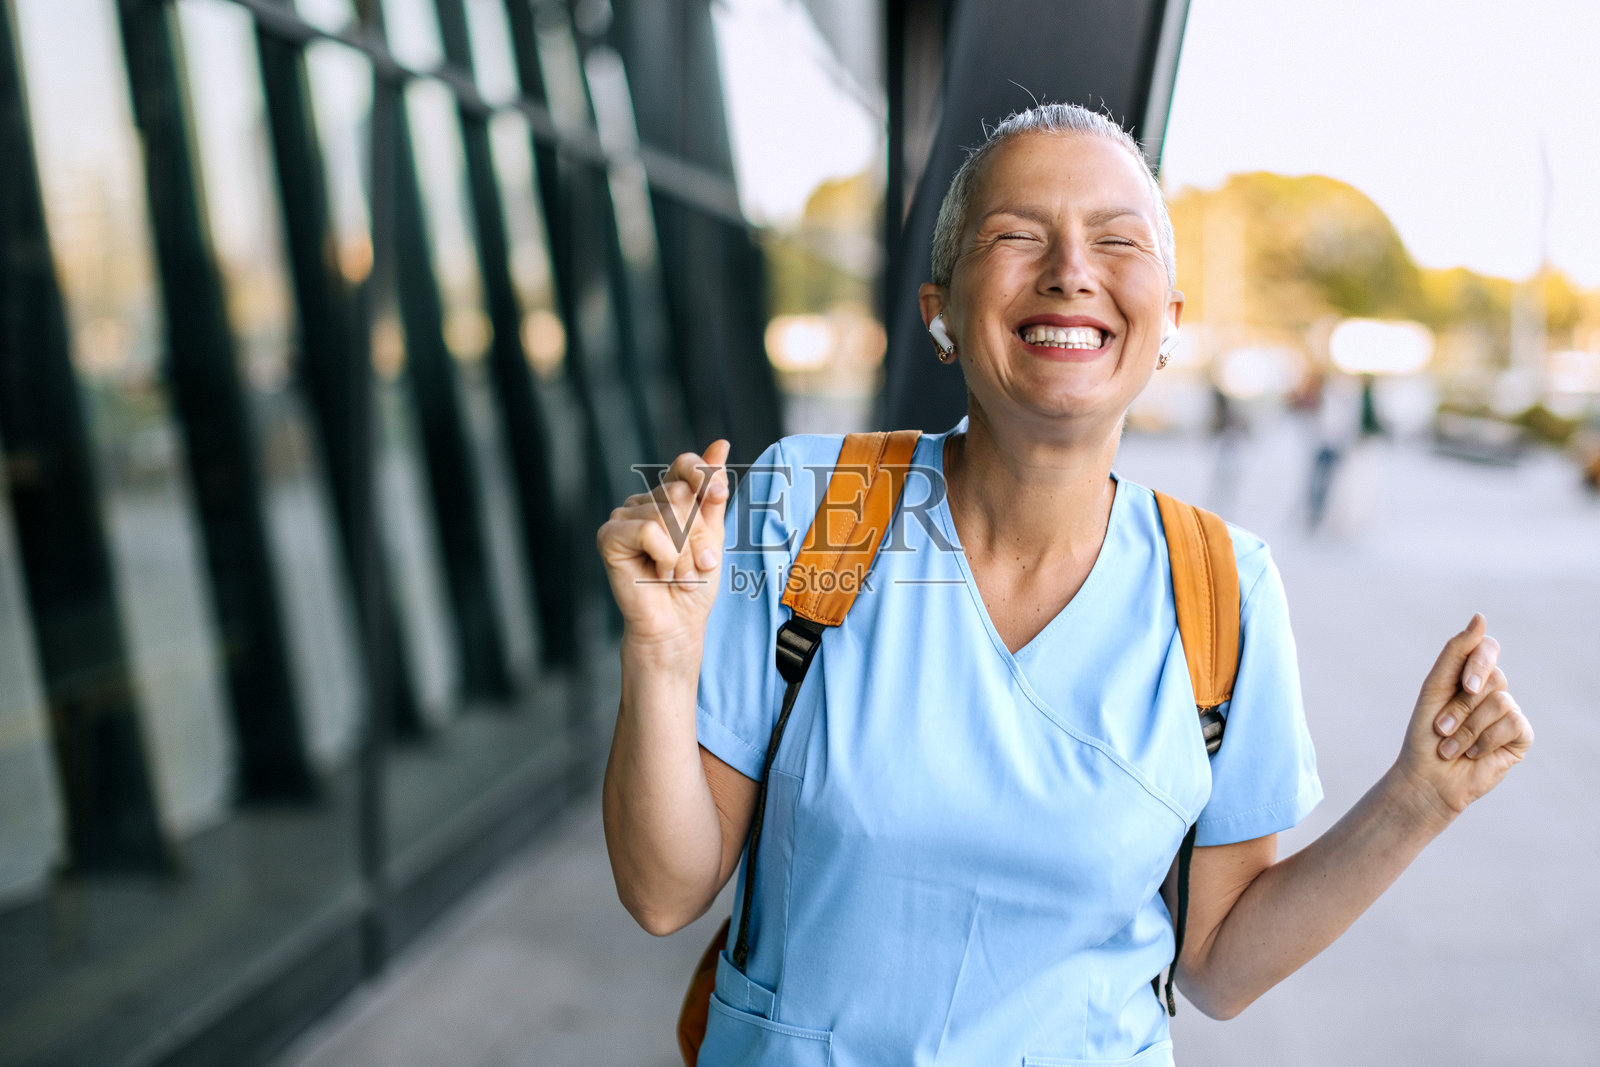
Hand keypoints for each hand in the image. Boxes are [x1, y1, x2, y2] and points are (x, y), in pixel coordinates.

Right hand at [597, 441, 730, 647]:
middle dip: (698, 536)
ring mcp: (623, 516)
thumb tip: (719, 445)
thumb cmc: (694, 582)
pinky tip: (657, 573)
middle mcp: (642, 502)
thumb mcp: (713, 533)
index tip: (717, 496)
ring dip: (684, 555)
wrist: (677, 623)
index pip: (684, 465)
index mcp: (667, 497)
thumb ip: (712, 492)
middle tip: (694, 563)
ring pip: (668, 515)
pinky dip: (665, 557)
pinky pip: (650, 531)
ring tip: (676, 574)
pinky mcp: (609, 536)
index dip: (703, 477)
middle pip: (681, 494)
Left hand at [1393, 614, 1532, 821]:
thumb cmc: (1426, 733)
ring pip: (1500, 702)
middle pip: (1492, 677)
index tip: (1465, 684)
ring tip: (1452, 746)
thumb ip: (1456, 652)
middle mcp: (1493, 690)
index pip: (1487, 648)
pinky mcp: (1520, 736)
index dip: (1479, 663)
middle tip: (1442, 727)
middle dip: (1460, 705)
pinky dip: (1484, 741)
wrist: (1428, 777)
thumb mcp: (1435, 688)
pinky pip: (1513, 724)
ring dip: (1467, 728)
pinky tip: (1473, 754)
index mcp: (1470, 675)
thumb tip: (1480, 617)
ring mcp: (1509, 712)